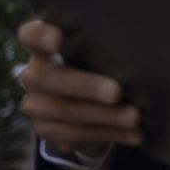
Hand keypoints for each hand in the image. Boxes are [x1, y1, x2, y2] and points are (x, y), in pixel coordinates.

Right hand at [17, 20, 143, 155]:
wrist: (83, 101)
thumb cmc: (96, 64)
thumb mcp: (95, 52)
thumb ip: (102, 47)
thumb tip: (139, 47)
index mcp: (44, 47)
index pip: (30, 35)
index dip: (41, 36)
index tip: (58, 39)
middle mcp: (33, 75)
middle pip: (54, 79)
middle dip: (89, 86)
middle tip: (117, 92)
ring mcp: (36, 105)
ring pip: (69, 111)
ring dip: (107, 116)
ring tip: (135, 117)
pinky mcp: (46, 130)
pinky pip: (79, 134)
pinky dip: (112, 134)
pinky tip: (136, 134)